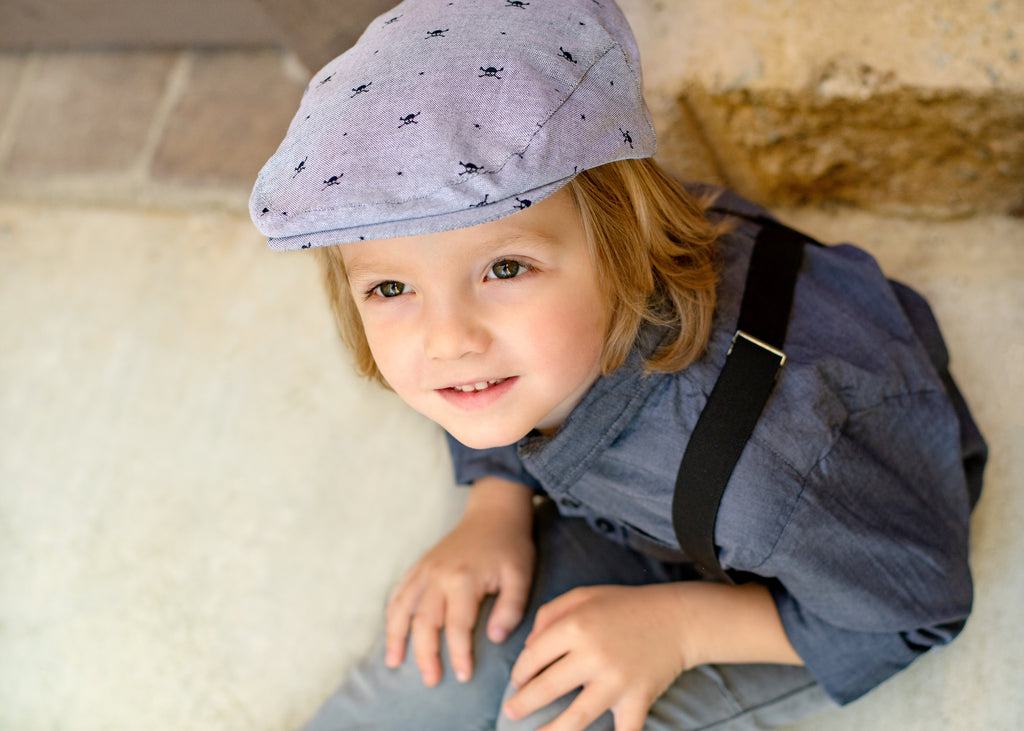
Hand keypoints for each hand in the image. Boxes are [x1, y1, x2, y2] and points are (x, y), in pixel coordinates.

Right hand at [385, 477, 534, 686]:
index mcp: (463, 579)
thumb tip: (495, 638)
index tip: (462, 676)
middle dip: (425, 655)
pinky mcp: (419, 566)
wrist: (493, 512)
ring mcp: (424, 570)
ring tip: (394, 664)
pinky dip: (391, 615)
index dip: (459, 654)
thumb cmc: (510, 546)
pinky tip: (391, 633)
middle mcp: (438, 575)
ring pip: (402, 608)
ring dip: (396, 638)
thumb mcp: (521, 575)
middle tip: (431, 681)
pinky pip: (398, 593)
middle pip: (423, 622)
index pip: (457, 626)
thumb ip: (511, 608)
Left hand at [503, 584, 688, 730]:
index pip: (534, 656)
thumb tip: (528, 648)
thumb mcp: (583, 596)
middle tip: (510, 713)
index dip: (520, 672)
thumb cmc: (626, 605)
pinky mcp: (638, 698)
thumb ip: (549, 614)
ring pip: (577, 716)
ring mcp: (617, 680)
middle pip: (547, 688)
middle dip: (523, 704)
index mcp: (576, 626)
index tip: (517, 682)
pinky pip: (623, 730)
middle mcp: (593, 654)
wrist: (677, 618)